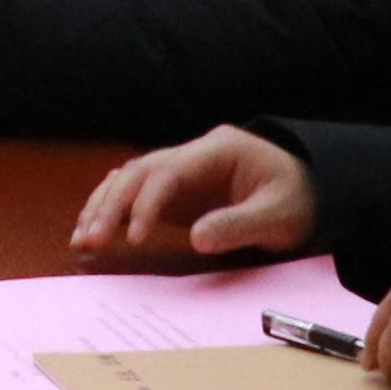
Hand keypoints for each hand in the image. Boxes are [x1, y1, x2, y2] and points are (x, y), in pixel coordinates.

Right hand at [74, 126, 315, 263]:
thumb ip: (239, 225)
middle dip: (111, 204)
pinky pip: (137, 192)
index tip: (134, 238)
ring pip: (131, 178)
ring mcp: (183, 171)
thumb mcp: (279, 215)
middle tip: (89, 238)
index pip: (169, 172)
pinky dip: (114, 209)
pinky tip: (93, 229)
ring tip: (81, 238)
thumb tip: (196, 239)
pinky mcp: (179, 191)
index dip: (145, 203)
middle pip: (139, 171)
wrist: (309, 191)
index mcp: (218, 150)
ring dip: (104, 205)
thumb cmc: (298, 199)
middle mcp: (193, 154)